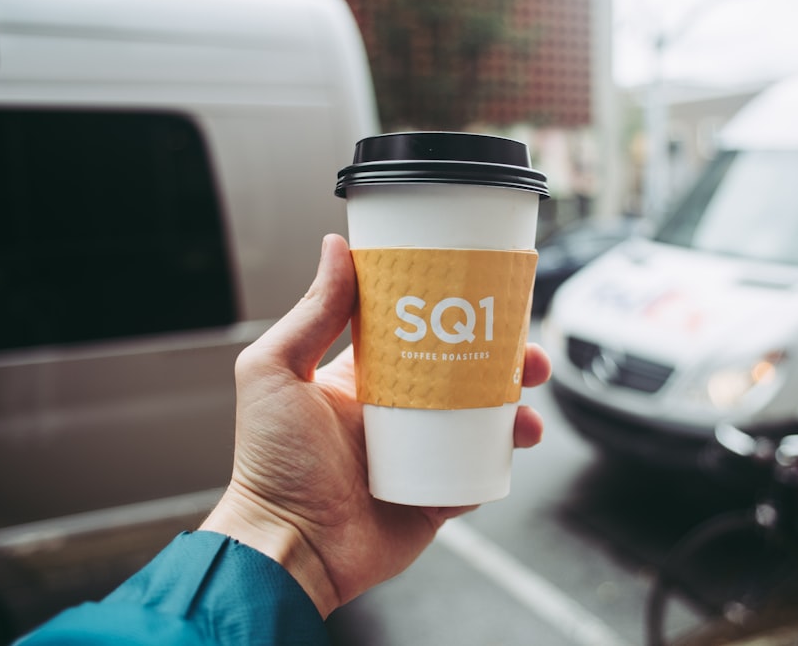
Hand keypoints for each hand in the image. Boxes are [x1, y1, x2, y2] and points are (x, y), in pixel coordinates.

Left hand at [200, 234, 549, 617]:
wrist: (288, 548)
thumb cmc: (270, 465)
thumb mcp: (277, 372)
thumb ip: (310, 312)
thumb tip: (336, 247)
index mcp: (362, 380)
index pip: (417, 334)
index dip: (453, 315)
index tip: (483, 296)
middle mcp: (396, 413)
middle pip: (463, 374)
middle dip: (502, 360)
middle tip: (526, 352)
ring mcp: (419, 455)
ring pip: (482, 421)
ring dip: (514, 406)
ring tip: (527, 403)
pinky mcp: (436, 496)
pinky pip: (481, 471)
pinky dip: (504, 455)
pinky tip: (517, 441)